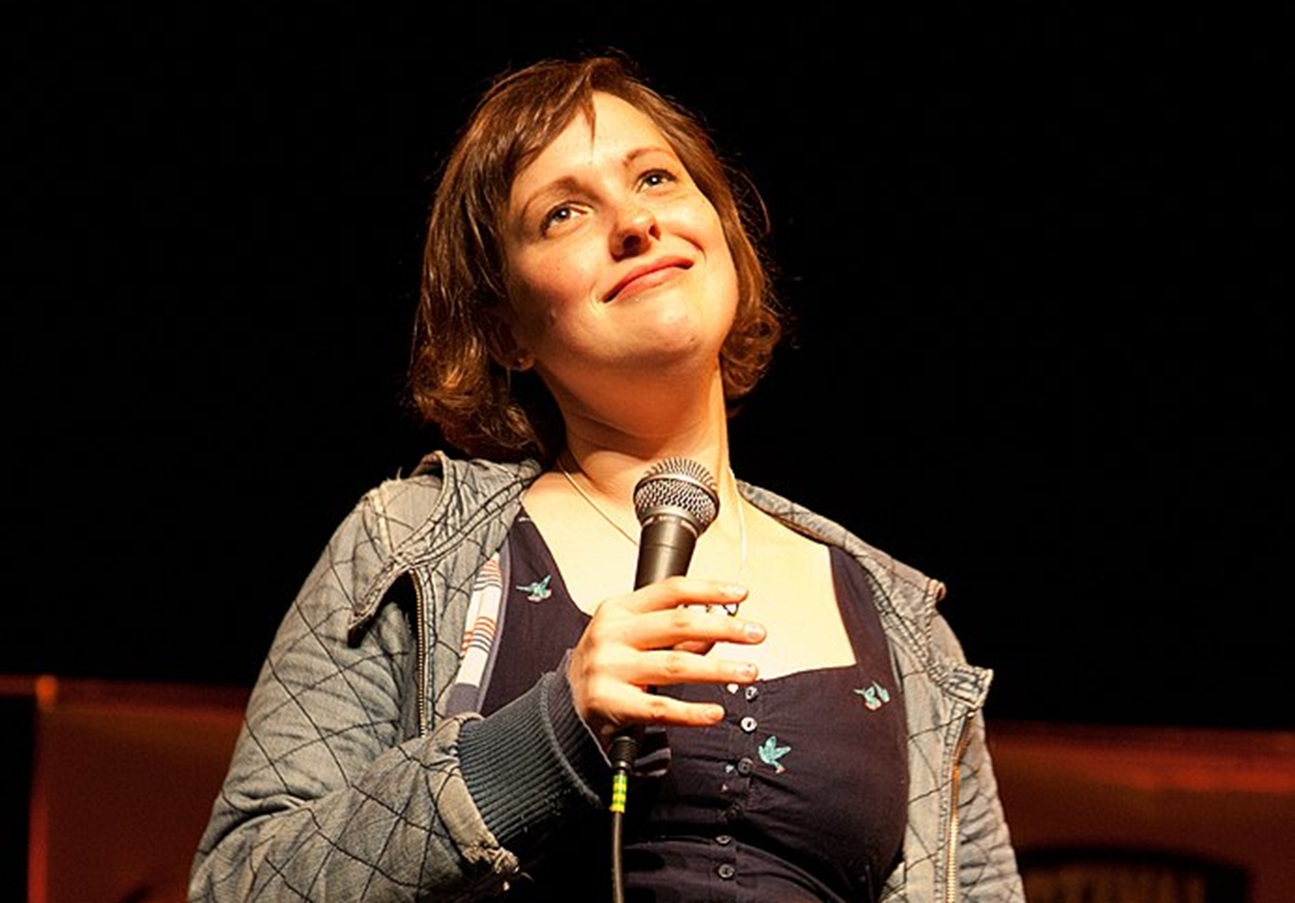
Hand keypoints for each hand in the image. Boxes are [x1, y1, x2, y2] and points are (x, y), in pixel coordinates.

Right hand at [566, 577, 764, 746]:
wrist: (563, 710)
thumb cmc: (605, 669)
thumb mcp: (633, 639)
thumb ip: (674, 634)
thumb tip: (718, 627)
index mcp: (618, 610)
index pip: (670, 590)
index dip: (710, 589)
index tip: (740, 594)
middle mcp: (611, 635)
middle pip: (678, 624)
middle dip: (724, 627)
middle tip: (755, 634)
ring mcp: (609, 669)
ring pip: (675, 665)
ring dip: (719, 668)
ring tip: (748, 671)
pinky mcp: (611, 703)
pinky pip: (660, 707)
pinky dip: (692, 712)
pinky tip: (715, 711)